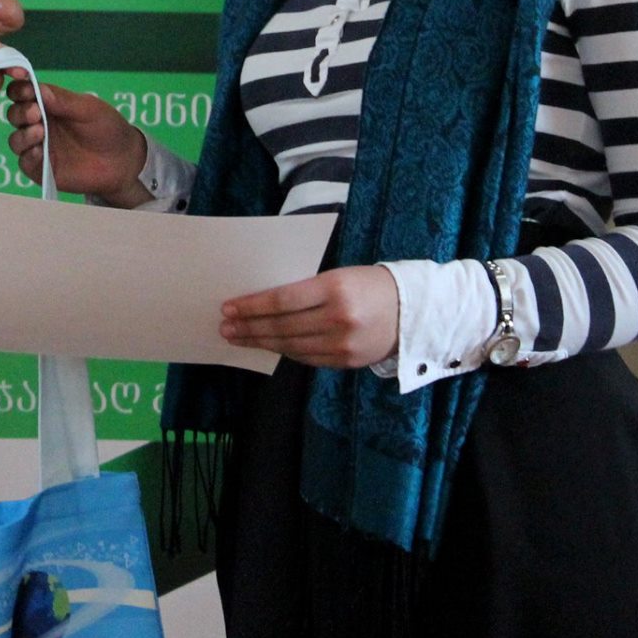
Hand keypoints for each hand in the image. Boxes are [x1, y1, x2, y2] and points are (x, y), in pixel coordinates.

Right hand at [3, 76, 148, 206]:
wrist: (123, 160)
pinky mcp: (42, 169)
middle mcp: (39, 124)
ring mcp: (39, 147)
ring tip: (39, 132)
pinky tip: (39, 152)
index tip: (26, 92)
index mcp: (47, 104)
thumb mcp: (88, 108)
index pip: (23, 93)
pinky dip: (28, 157)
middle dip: (21, 113)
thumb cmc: (107, 127)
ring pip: (16, 140)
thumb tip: (37, 88)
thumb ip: (63, 100)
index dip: (19, 91)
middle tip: (36, 113)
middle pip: (15, 116)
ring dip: (23, 135)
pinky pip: (25, 163)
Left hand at [220, 266, 398, 368]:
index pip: (283, 299)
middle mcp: (338, 319)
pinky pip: (306, 358)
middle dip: (249, 327)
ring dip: (260, 342)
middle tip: (225, 326)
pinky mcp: (346, 362)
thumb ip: (305, 289)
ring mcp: (343, 344)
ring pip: (291, 346)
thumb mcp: (338, 275)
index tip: (229, 306)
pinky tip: (268, 345)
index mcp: (334, 289)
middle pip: (282, 326)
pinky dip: (285, 351)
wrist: (412, 311)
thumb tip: (263, 302)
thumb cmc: (368, 285)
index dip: (253, 305)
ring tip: (238, 337)